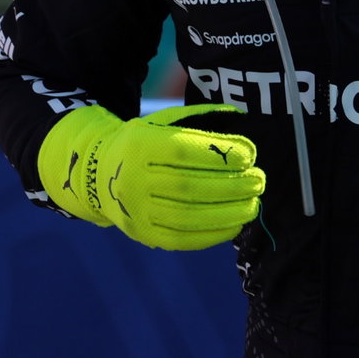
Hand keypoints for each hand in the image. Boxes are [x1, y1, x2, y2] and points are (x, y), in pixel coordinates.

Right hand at [38, 103, 264, 249]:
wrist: (100, 174)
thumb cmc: (144, 143)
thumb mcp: (163, 121)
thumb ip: (200, 118)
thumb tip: (241, 118)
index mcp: (139, 144)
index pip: (183, 151)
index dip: (221, 154)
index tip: (249, 155)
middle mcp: (133, 179)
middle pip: (189, 186)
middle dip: (232, 185)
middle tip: (258, 180)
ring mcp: (136, 211)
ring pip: (188, 216)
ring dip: (228, 212)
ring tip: (253, 203)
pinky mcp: (143, 234)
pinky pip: (183, 239)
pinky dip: (214, 233)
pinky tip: (235, 223)